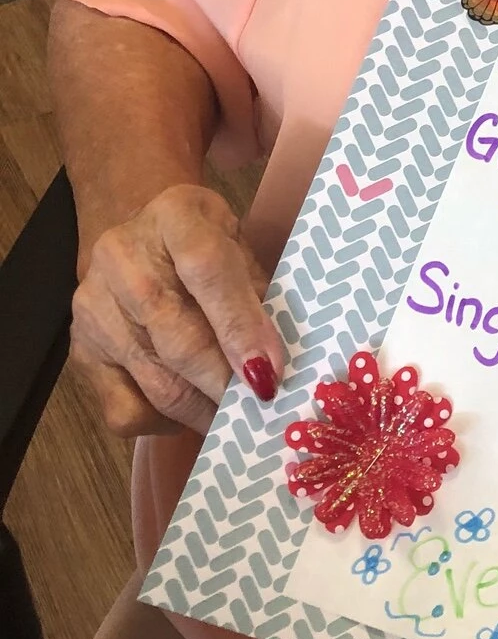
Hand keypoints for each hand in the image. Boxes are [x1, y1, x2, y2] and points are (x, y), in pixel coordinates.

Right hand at [70, 183, 282, 436]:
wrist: (142, 240)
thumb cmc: (206, 247)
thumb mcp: (239, 249)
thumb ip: (259, 297)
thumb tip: (277, 365)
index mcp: (175, 216)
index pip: (206, 269)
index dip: (239, 326)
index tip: (268, 373)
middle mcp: (121, 255)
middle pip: (177, 338)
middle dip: (225, 384)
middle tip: (261, 411)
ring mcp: (93, 305)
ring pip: (155, 381)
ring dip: (203, 410)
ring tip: (237, 420)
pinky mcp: (80, 350)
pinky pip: (124, 409)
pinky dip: (165, 423)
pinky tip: (191, 411)